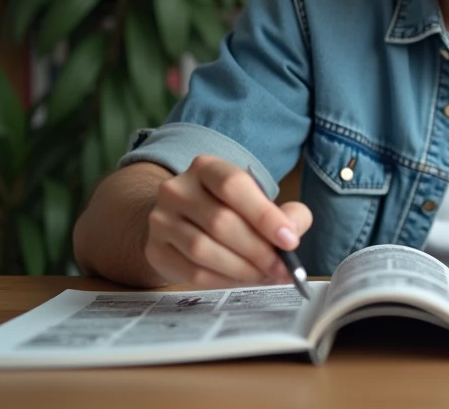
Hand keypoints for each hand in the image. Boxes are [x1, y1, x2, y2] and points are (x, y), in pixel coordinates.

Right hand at [144, 154, 313, 288]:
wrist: (182, 220)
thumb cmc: (231, 209)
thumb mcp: (260, 201)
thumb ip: (287, 213)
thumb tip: (292, 233)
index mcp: (205, 167)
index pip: (233, 186)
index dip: (264, 215)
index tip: (290, 240)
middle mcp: (177, 189)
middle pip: (220, 221)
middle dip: (258, 250)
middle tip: (282, 269)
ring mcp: (161, 220)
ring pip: (203, 250)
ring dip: (242, 269)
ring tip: (265, 275)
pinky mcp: (156, 250)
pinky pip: (192, 273)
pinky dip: (224, 281)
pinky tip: (242, 280)